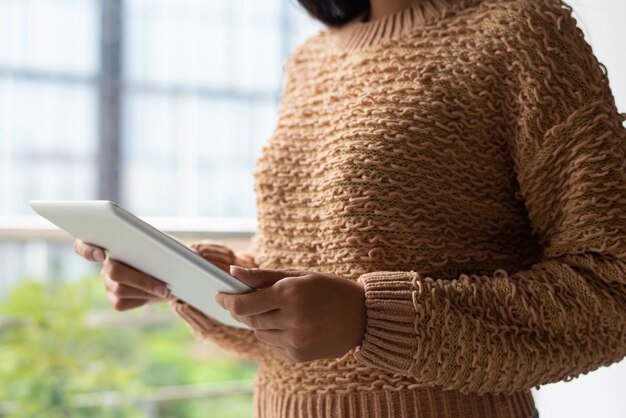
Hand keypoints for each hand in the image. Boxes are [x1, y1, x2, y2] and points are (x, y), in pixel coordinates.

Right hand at [73, 239, 172, 310]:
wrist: (174, 271)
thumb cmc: (167, 251)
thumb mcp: (164, 243)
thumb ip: (154, 244)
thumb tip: (158, 257)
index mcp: (111, 244)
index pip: (83, 245)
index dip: (87, 249)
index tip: (101, 254)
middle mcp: (105, 265)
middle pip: (114, 272)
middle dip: (141, 280)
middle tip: (164, 287)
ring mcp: (108, 284)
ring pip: (120, 290)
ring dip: (147, 291)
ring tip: (167, 291)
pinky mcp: (114, 300)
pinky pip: (123, 303)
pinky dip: (144, 299)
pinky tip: (157, 295)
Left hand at [215, 266, 365, 362]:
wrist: (363, 317)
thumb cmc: (331, 289)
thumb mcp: (300, 276)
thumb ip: (264, 276)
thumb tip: (233, 272)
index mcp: (291, 294)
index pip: (245, 303)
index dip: (228, 300)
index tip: (219, 295)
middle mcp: (293, 319)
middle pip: (250, 319)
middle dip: (242, 310)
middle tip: (241, 301)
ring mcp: (296, 340)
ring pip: (260, 333)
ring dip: (260, 322)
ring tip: (277, 311)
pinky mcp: (299, 355)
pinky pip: (274, 344)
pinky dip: (275, 334)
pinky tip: (291, 324)